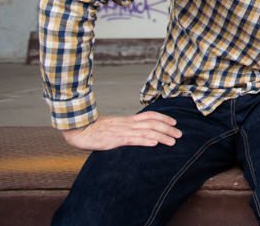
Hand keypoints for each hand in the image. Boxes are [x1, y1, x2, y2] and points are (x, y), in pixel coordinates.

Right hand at [60, 112, 181, 150]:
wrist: (79, 129)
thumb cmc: (95, 129)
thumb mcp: (113, 126)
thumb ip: (125, 128)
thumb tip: (135, 133)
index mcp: (127, 120)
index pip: (150, 115)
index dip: (164, 117)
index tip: (174, 121)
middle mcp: (128, 123)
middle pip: (153, 123)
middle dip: (168, 128)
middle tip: (180, 134)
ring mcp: (122, 131)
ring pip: (147, 132)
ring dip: (162, 136)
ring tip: (173, 141)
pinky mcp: (116, 140)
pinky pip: (133, 140)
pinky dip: (145, 141)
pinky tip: (154, 143)